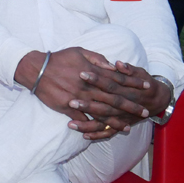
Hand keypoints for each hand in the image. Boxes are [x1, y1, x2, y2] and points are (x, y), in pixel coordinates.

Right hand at [16, 47, 149, 139]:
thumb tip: (113, 66)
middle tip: (144, 112)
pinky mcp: (68, 108)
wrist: (35, 70)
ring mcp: (79, 99)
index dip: (134, 82)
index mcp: (93, 72)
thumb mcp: (79, 51)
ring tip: (128, 127)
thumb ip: (97, 59)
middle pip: (114, 98)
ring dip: (116, 120)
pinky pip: (84, 119)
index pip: (118, 78)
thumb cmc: (58, 59)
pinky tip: (104, 130)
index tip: (147, 87)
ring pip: (102, 112)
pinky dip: (94, 126)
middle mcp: (88, 87)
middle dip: (131, 105)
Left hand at [68, 60, 172, 139]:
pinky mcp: (121, 125)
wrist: (159, 100)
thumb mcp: (141, 72)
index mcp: (127, 90)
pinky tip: (84, 136)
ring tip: (71, 124)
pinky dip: (97, 135)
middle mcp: (124, 106)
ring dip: (88, 124)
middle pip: (104, 106)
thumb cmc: (145, 83)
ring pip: (104, 122)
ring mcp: (122, 117)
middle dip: (87, 105)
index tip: (82, 74)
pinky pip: (108, 132)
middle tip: (71, 102)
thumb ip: (129, 69)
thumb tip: (118, 64)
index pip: (109, 84)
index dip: (96, 79)